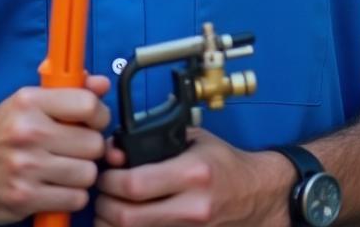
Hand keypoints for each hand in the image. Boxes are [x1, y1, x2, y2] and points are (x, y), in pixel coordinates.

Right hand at [0, 74, 111, 224]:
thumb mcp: (27, 102)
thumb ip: (69, 91)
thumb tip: (102, 84)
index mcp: (29, 103)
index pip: (88, 105)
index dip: (99, 116)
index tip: (93, 123)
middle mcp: (27, 132)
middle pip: (93, 144)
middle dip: (90, 149)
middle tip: (75, 151)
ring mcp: (25, 167)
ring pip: (87, 174)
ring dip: (81, 175)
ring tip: (64, 170)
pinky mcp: (23, 198)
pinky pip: (74, 198)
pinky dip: (70, 196)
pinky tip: (55, 187)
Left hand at [93, 128, 293, 226]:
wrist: (255, 194)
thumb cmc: (223, 164)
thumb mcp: (194, 140)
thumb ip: (153, 143)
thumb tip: (113, 152)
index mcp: (193, 174)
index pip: (134, 185)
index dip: (110, 180)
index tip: (107, 173)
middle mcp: (191, 206)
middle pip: (126, 217)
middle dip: (105, 204)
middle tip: (103, 193)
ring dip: (111, 223)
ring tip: (111, 207)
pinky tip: (128, 220)